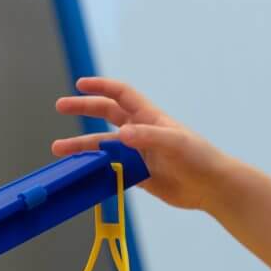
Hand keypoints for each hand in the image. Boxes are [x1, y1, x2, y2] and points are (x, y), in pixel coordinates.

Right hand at [51, 78, 234, 211]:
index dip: (101, 87)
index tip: (80, 84)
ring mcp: (137, 153)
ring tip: (59, 150)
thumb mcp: (174, 143)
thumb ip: (147, 137)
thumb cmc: (199, 158)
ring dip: (82, 146)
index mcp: (149, 118)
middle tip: (60, 106)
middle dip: (83, 108)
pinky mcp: (137, 174)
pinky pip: (110, 169)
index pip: (121, 95)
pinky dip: (95, 170)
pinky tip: (81, 173)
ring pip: (103, 145)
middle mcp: (140, 132)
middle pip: (106, 115)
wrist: (211, 186)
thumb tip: (121, 134)